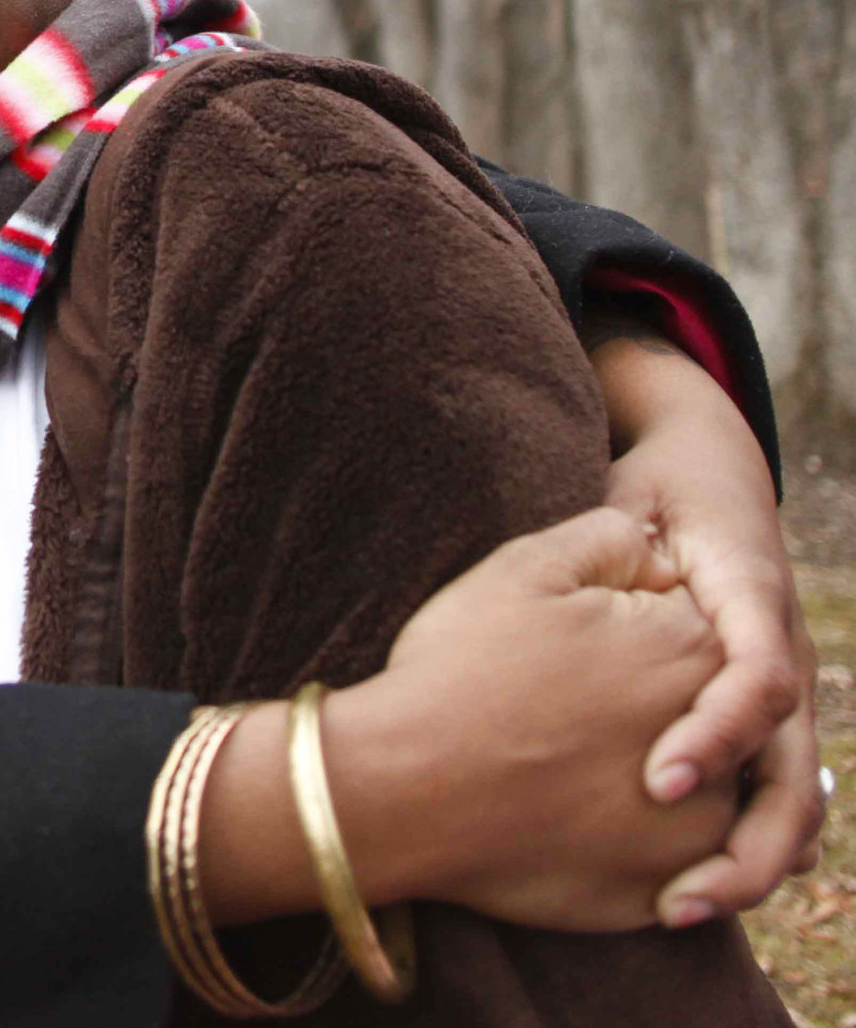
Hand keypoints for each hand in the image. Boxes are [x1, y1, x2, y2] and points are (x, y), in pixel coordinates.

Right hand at [325, 508, 739, 931]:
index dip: (621, 623)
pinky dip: (621, 834)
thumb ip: (607, 537)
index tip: (564, 643)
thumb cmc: (456, 672)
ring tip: (552, 752)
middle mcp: (723, 745)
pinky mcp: (663, 889)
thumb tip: (651, 542)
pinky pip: (660, 855)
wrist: (399, 793)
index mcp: (696, 653)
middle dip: (637, 694)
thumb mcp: (522, 569)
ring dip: (643, 766)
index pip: (688, 621)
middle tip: (552, 700)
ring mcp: (696, 828)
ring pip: (688, 782)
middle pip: (697, 703)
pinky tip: (557, 808)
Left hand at [592, 332, 819, 924]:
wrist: (710, 483)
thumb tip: (598, 560)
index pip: (760, 682)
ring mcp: (776, 697)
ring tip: (677, 909)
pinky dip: (741, 848)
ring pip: (791, 799)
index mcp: (750, 606)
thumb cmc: (659, 495)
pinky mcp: (755, 724)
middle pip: (793, 772)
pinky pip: (765, 797)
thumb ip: (616, 540)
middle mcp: (778, 659)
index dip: (715, 735)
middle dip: (750, 844)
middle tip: (682, 895)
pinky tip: (691, 892)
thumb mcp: (636, 506)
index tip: (661, 782)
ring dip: (747, 864)